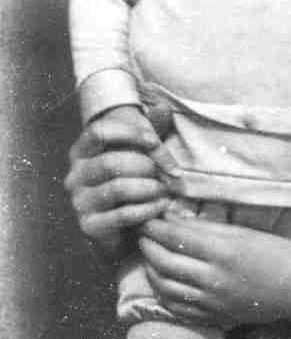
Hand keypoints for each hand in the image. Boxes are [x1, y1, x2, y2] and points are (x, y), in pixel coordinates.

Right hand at [64, 107, 173, 263]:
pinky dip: (148, 209)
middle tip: (166, 174)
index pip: (98, 132)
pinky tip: (161, 205)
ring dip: (149, 188)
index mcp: (82, 152)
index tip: (154, 139)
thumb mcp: (139, 154)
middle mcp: (75, 175)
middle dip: (145, 166)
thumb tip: (163, 108)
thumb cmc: (131, 183)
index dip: (129, 132)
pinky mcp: (90, 226)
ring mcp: (79, 202)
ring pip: (117, 188)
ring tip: (166, 190)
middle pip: (110, 162)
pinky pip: (122, 215)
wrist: (122, 229)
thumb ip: (150, 134)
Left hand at [139, 214, 290, 328]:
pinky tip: (161, 284)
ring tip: (148, 258)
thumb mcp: (243, 233)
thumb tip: (174, 219)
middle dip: (147, 247)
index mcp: (222, 251)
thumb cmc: (276, 253)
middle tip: (142, 236)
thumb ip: (206, 228)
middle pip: (164, 262)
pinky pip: (178, 309)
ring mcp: (213, 301)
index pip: (175, 237)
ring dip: (151, 271)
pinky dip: (163, 295)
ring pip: (166, 288)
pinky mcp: (215, 317)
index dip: (154, 228)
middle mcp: (213, 278)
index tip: (146, 219)